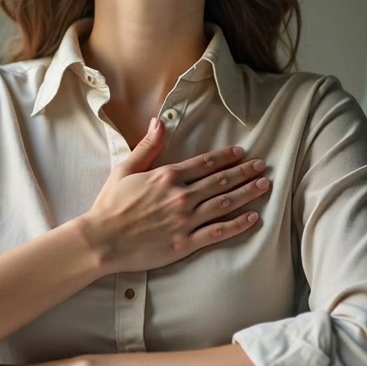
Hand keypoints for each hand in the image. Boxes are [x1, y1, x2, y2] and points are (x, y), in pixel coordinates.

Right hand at [76, 117, 269, 275]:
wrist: (102, 239)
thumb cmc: (110, 205)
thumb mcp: (125, 169)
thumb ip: (147, 146)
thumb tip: (158, 122)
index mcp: (167, 176)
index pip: (204, 163)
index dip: (225, 157)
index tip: (241, 152)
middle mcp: (181, 195)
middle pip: (220, 181)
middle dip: (244, 172)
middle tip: (262, 166)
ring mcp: (185, 220)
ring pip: (224, 204)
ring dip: (247, 193)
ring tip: (264, 185)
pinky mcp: (185, 243)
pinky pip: (217, 233)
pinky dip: (238, 225)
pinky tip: (253, 218)